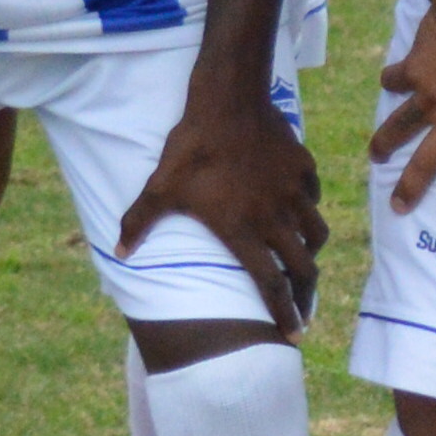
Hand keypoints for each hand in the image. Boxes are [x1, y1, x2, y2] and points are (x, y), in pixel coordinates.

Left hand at [121, 80, 329, 333]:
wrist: (228, 101)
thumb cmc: (191, 148)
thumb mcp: (160, 188)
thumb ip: (139, 222)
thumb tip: (119, 253)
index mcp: (242, 231)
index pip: (269, 284)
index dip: (283, 313)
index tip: (292, 334)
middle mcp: (274, 218)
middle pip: (303, 267)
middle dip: (305, 292)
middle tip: (303, 306)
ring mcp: (293, 192)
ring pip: (315, 233)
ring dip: (310, 252)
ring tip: (304, 259)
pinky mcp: (303, 168)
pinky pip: (313, 197)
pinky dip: (308, 208)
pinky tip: (299, 206)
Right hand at [367, 0, 435, 228]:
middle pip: (427, 160)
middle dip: (410, 187)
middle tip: (398, 207)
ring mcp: (429, 93)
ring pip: (400, 127)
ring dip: (386, 143)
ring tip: (375, 157)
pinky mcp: (412, 68)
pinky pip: (395, 81)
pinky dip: (391, 82)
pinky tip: (389, 83)